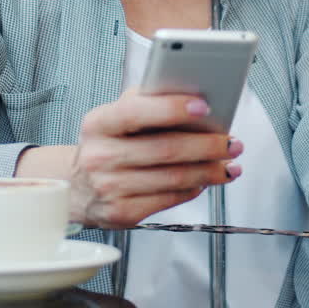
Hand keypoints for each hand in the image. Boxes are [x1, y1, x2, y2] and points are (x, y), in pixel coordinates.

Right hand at [69, 86, 242, 227]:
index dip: (172, 108)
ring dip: (209, 171)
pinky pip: (169, 199)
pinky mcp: (122, 212)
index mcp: (99, 123)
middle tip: (232, 142)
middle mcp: (101, 156)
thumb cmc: (106, 145)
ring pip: (173, 178)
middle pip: (165, 149)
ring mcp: (110, 187)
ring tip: (228, 164)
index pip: (136, 112)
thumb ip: (145, 102)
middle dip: (206, 145)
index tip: (204, 106)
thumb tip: (191, 95)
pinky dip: (194, 188)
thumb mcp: (113, 118)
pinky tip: (206, 180)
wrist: (76, 187)